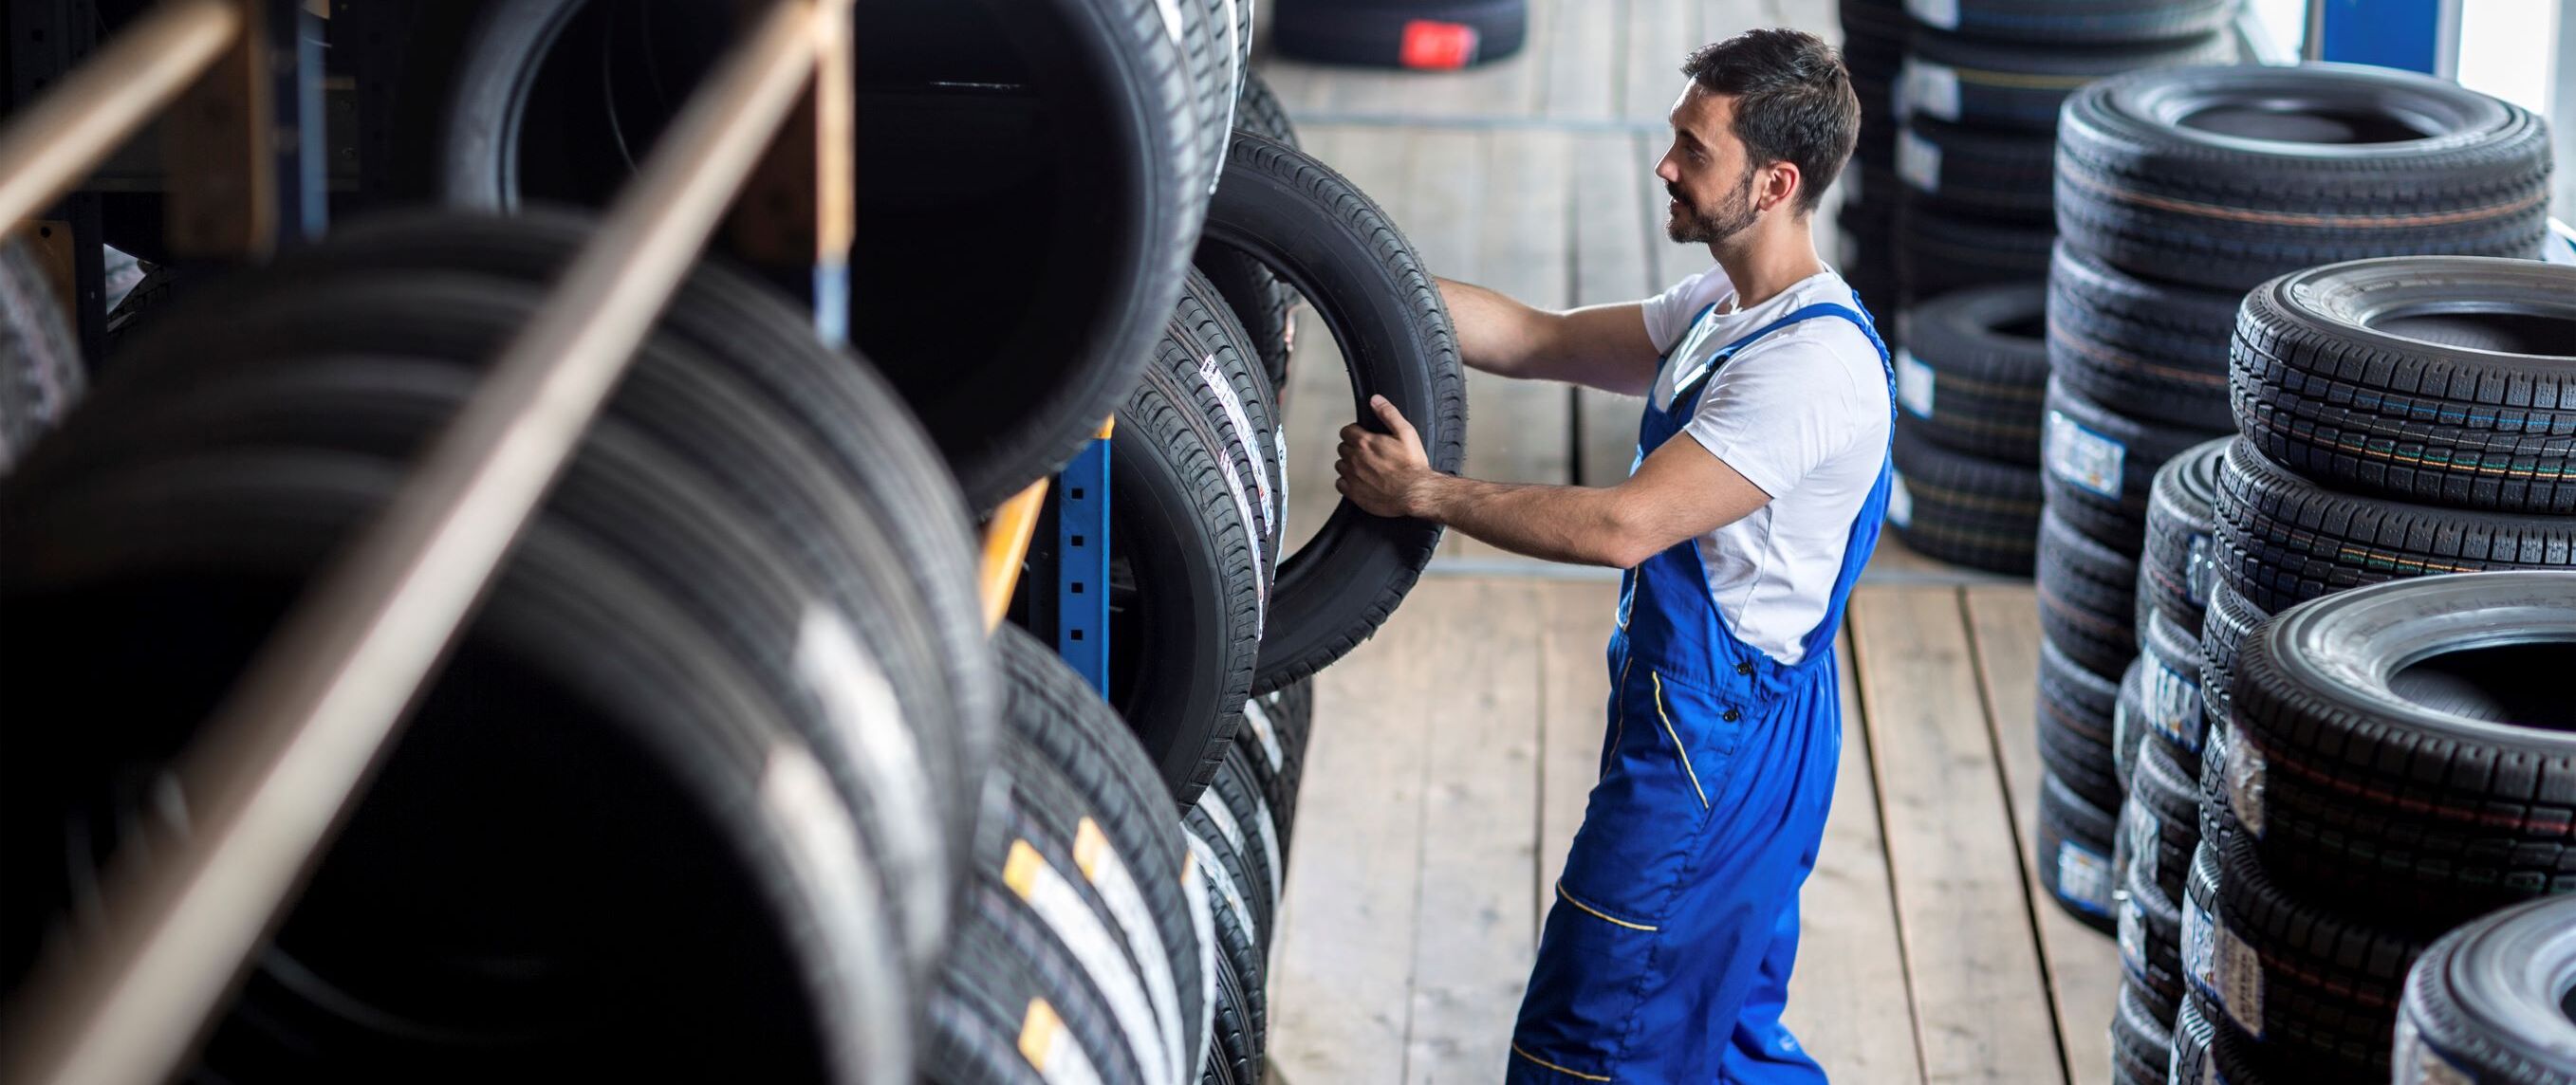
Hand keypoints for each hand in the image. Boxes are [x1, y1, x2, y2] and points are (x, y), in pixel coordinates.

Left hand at [1335, 395, 1434, 517]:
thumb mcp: (1406, 433)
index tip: (1361, 436)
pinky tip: (1358, 481)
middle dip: (1351, 447)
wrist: (1415, 493)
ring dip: (1348, 464)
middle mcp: (1355, 459)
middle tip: (1365, 452)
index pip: (1346, 431)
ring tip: (1362, 466)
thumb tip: (1376, 400)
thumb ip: (1389, 414)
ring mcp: (1353, 477)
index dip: (1354, 432)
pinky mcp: (1354, 493)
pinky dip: (1346, 482)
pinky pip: (1340, 484)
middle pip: (1343, 448)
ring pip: (1340, 465)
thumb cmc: (1412, 466)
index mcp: (1365, 442)